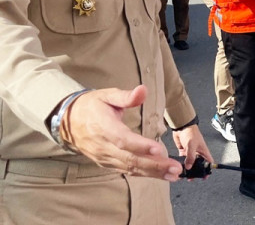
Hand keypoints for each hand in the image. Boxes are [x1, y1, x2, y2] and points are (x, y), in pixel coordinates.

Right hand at [62, 85, 183, 180]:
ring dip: (153, 173)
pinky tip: (160, 175)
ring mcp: (104, 157)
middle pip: (130, 158)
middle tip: (175, 168)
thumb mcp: (107, 95)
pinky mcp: (107, 163)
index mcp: (103, 126)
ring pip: (130, 167)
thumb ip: (126, 96)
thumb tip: (143, 90)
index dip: (141, 146)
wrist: (68, 121)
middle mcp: (103, 145)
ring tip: (173, 174)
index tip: (159, 150)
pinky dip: (144, 174)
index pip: (123, 139)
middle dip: (154, 165)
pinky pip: (126, 170)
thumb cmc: (92, 106)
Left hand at [172, 125, 212, 174]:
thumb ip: (190, 156)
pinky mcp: (183, 152)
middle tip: (192, 178)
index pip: (208, 162)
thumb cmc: (191, 133)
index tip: (205, 177)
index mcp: (203, 152)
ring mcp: (190, 153)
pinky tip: (178, 168)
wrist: (182, 126)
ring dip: (187, 169)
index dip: (207, 170)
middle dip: (196, 172)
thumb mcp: (192, 145)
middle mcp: (197, 153)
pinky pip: (182, 160)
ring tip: (184, 175)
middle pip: (198, 165)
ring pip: (190, 164)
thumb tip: (189, 167)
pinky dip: (181, 164)